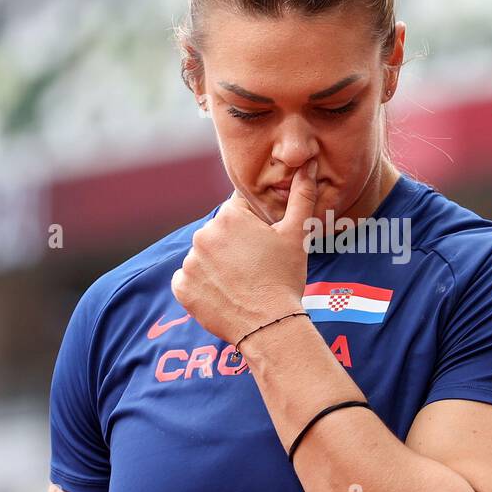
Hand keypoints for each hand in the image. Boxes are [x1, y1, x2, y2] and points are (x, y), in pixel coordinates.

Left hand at [171, 159, 318, 345]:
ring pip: (205, 257)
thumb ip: (301, 196)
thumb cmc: (286, 278)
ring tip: (242, 283)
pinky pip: (189, 280)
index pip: (238, 212)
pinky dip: (203, 286)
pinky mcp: (182, 288)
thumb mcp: (297, 234)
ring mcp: (190, 263)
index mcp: (228, 217)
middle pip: (220, 234)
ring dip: (219, 266)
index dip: (255, 229)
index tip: (264, 247)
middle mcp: (203, 235)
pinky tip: (225, 294)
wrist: (270, 326)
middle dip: (235, 246)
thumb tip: (308, 165)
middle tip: (256, 268)